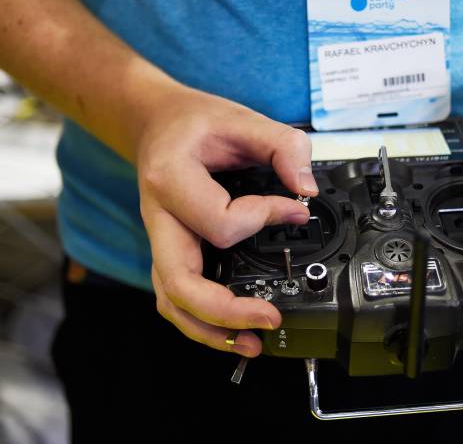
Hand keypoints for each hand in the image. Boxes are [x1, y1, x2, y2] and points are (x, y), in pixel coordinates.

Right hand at [136, 86, 317, 356]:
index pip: (220, 222)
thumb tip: (306, 190)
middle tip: (270, 317)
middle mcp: (158, 217)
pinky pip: (176, 298)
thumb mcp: (242, 119)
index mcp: (170, 179)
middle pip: (179, 283)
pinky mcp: (168, 252)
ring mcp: (159, 240)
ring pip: (171, 302)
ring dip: (209, 330)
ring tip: (251, 343)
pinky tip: (232, 332)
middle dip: (226, 310)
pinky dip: (202, 322)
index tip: (293, 210)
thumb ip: (282, 147)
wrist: (156, 122)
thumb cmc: (193, 122)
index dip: (263, 219)